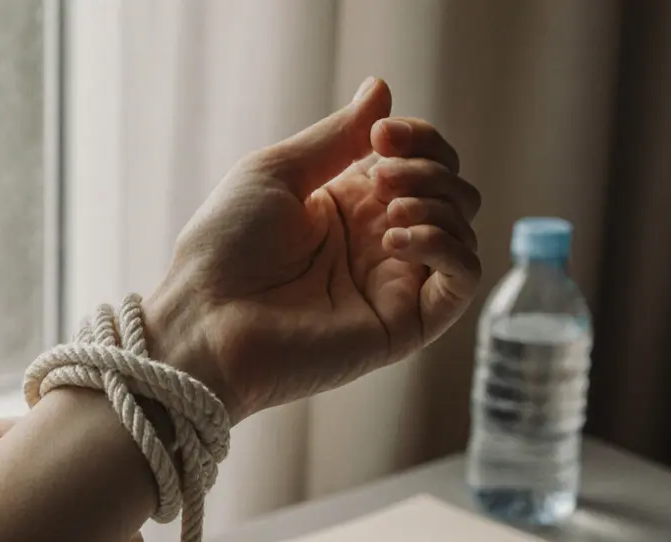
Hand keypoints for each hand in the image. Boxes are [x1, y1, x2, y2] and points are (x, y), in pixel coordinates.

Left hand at [145, 77, 481, 421]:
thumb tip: (382, 89)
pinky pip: (462, 280)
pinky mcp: (404, 324)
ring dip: (436, 203)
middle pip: (452, 191)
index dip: (419, 138)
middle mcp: (378, 242)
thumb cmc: (225, 247)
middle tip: (381, 175)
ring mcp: (394, 284)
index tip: (381, 134)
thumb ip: (338, 136)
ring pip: (462, 229)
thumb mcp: (278, 172)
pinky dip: (446, 246)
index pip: (422, 161)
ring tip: (386, 213)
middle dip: (430, 168)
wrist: (207, 319)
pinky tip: (395, 240)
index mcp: (351, 205)